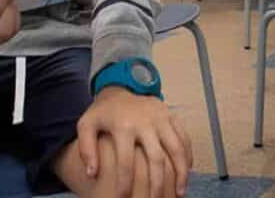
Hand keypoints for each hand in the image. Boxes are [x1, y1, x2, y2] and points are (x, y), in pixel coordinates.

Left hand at [78, 86, 192, 197]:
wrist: (122, 88)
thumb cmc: (104, 113)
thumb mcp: (86, 125)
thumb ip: (86, 148)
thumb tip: (92, 174)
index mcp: (123, 125)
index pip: (125, 161)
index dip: (125, 183)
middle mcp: (146, 122)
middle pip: (156, 158)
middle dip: (157, 184)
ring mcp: (162, 118)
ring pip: (177, 148)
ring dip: (181, 173)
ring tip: (179, 193)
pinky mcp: (172, 115)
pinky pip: (185, 138)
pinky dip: (188, 157)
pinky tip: (186, 173)